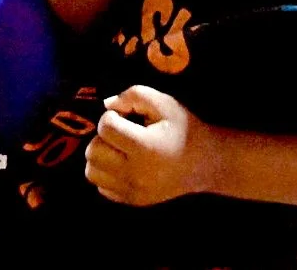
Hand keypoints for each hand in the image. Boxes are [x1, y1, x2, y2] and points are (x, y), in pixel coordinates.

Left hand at [84, 85, 215, 205]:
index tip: (125, 117)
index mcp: (144, 146)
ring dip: (100, 155)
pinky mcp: (132, 201)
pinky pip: (101, 187)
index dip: (111, 116)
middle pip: (93, 150)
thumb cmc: (183, 129)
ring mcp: (133, 190)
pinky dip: (106, 173)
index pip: (105, 128)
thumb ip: (133, 96)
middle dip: (103, 136)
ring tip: (118, 148)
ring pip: (92, 171)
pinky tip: (122, 164)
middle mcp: (135, 173)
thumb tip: (106, 105)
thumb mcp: (164, 103)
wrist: (204, 163)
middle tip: (121, 132)